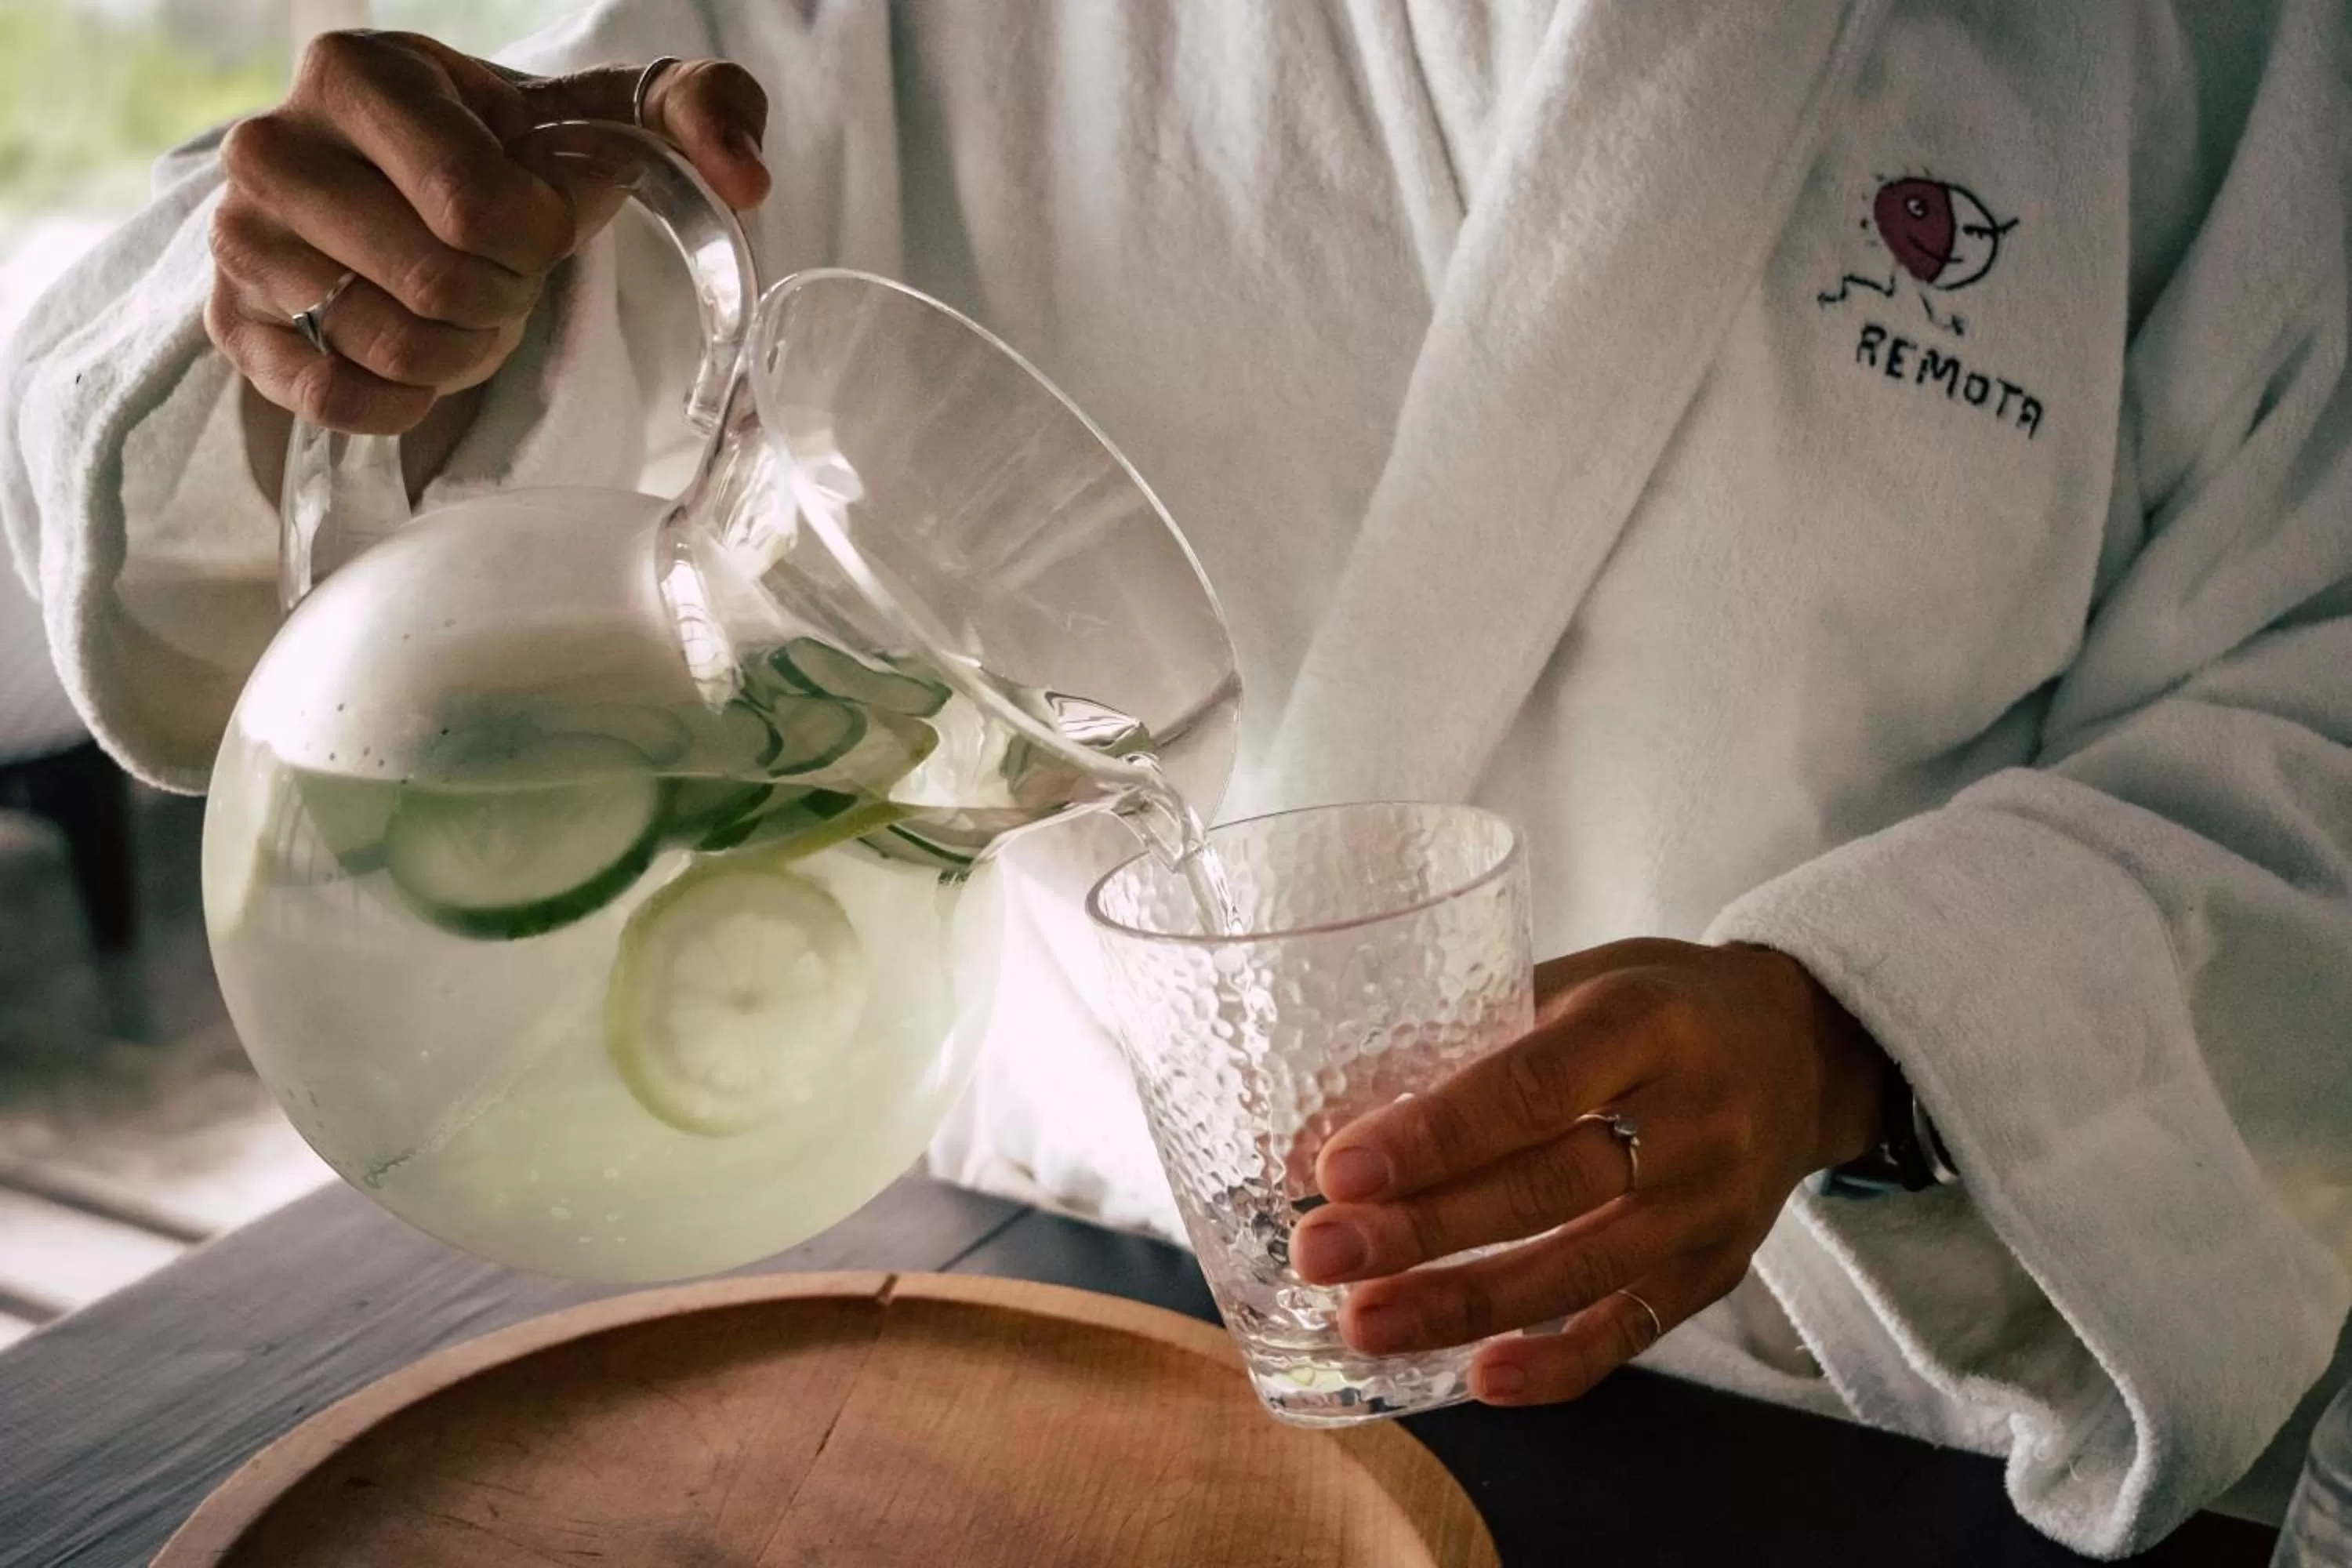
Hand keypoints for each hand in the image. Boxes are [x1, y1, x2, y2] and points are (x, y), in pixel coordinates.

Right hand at [206, 31, 770, 473]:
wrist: (398, 187)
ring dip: (465, 350)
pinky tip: (425, 360)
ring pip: (392, 346)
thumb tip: (744, 178)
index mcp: (355, 71)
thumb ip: (699, 108)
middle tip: (510, 273)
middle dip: (508, 297)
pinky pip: (338, 399)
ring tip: (469, 310)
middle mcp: (272, 146)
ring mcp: (241, 241)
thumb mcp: (602, 109)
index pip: (477, 205)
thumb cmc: (509, 151)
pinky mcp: (232, 324)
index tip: (546, 220)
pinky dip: (406, 398)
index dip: (543, 237)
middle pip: (439, 283)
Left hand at [1290, 939, 1895, 1404]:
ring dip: (1462, 1305)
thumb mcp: (1581, 978)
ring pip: (1578, 1268)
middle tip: (1321, 1253)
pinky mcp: (1718, 1267)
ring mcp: (1710, 1204)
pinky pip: (1632, 1328)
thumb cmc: (1658, 1005)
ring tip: (1363, 1324)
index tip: (1339, 1169)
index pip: (1530, 1088)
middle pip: (1546, 1187)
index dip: (1434, 1135)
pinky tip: (1479, 1379)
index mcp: (1644, 1022)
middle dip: (1423, 1229)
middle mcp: (1690, 1117)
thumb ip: (1474, 1033)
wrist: (1804, 1050)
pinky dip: (1556, 1361)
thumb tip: (1323, 1111)